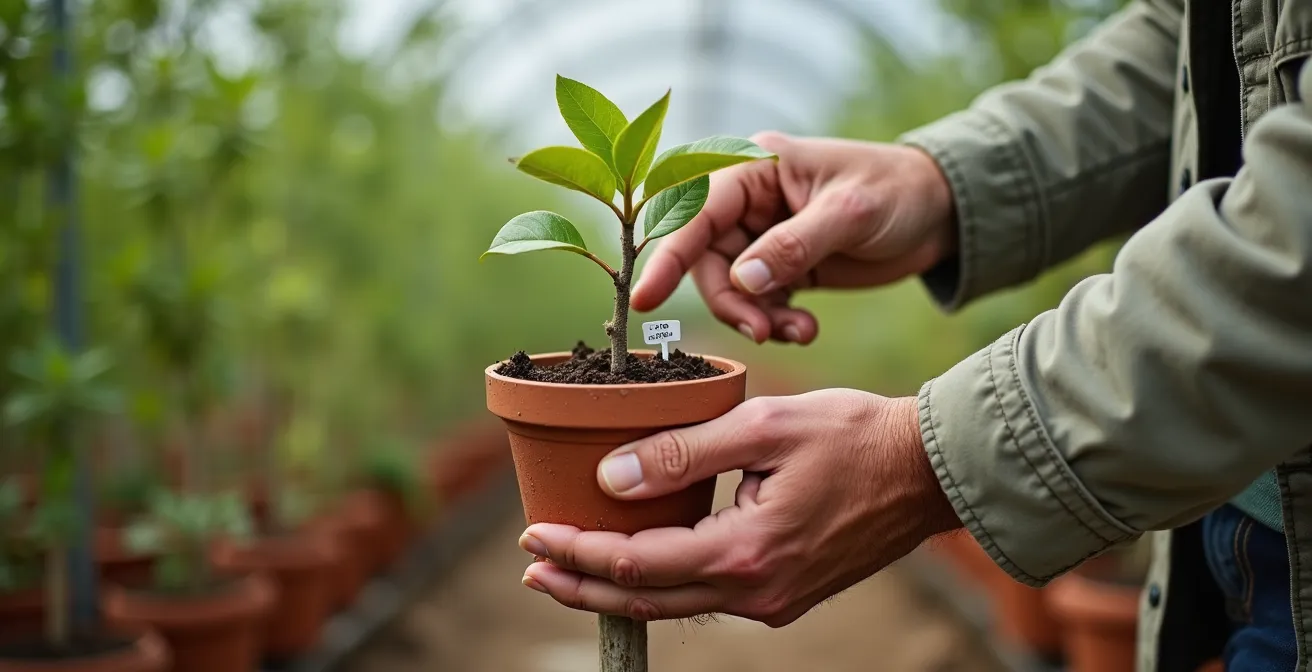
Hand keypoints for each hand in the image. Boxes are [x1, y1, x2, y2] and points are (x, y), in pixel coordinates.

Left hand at [516, 390, 961, 626]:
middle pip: (645, 601)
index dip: (578, 549)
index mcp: (744, 553)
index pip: (636, 563)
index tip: (532, 532)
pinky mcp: (786, 594)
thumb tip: (610, 476)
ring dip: (618, 588)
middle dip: (582, 584)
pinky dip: (663, 581)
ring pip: (675, 604)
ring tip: (570, 568)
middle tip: (532, 566)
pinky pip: (708, 595)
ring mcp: (773, 601)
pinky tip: (641, 560)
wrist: (931, 470)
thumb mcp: (762, 428)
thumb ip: (682, 454)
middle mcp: (755, 592)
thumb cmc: (853, 435)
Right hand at [632, 133, 955, 344]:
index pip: (695, 212)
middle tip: (763, 331)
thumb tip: (743, 280)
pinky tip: (807, 328)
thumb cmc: (898, 192)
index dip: (667, 255)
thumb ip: (794, 246)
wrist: (942, 212)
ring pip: (731, 288)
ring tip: (801, 331)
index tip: (647, 298)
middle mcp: (749, 202)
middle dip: (731, 301)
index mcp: (754, 168)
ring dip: (757, 317)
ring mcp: (763, 236)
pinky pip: (757, 302)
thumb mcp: (850, 214)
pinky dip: (774, 322)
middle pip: (706, 260)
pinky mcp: (782, 266)